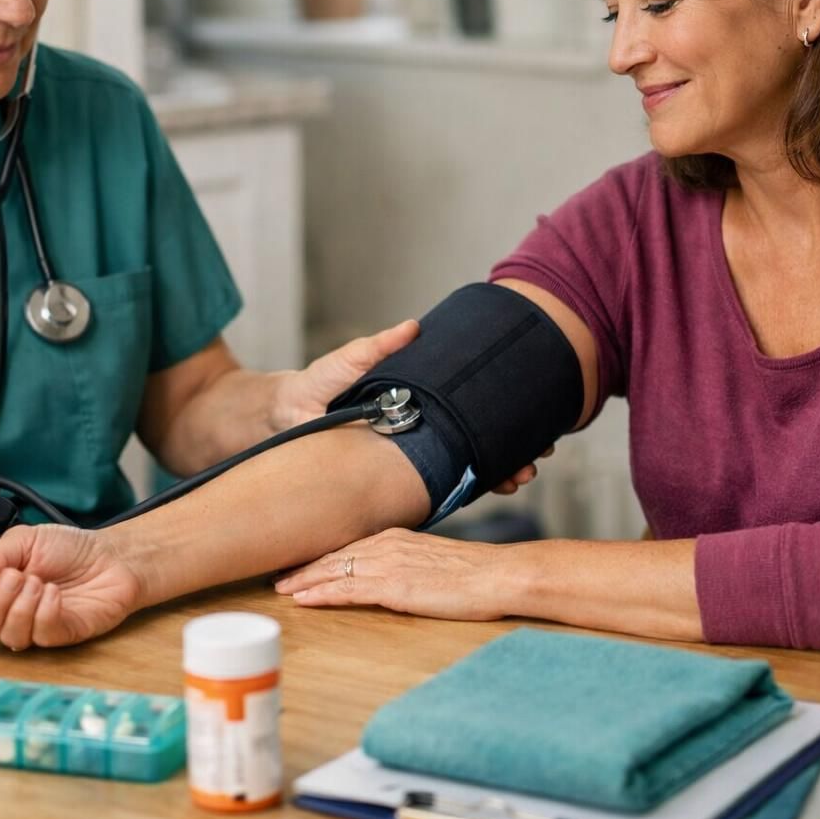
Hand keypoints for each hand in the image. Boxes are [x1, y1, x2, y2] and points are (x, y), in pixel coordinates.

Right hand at [0, 525, 143, 648]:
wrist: (111, 555)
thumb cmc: (69, 548)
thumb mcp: (26, 539)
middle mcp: (11, 610)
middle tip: (16, 575)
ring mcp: (35, 626)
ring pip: (8, 636)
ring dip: (20, 607)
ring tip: (39, 582)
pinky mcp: (61, 635)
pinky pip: (40, 635)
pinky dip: (44, 612)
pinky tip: (54, 593)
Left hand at [270, 320, 543, 494]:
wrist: (282, 419)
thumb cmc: (314, 387)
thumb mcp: (347, 363)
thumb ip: (376, 348)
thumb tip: (413, 325)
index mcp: (419, 405)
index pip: (473, 414)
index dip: (506, 420)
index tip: (537, 423)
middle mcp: (421, 433)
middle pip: (478, 444)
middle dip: (513, 452)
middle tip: (537, 456)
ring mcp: (408, 459)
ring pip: (463, 469)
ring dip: (494, 474)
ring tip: (518, 477)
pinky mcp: (390, 481)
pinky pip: (432, 488)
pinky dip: (459, 491)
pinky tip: (484, 493)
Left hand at [273, 528, 510, 620]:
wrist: (497, 575)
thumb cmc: (476, 574)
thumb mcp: (435, 562)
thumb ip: (411, 564)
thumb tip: (399, 577)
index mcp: (397, 538)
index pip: (350, 547)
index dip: (322, 557)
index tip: (302, 565)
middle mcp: (387, 545)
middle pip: (334, 556)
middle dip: (304, 567)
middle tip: (278, 577)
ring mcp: (389, 564)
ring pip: (335, 571)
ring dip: (305, 580)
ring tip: (281, 589)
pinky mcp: (394, 586)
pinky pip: (348, 589)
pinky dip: (322, 593)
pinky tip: (304, 600)